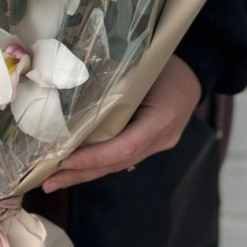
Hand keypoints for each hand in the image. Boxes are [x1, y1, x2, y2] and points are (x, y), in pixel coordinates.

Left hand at [42, 55, 202, 192]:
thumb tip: (74, 98)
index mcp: (162, 118)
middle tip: (49, 183)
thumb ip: (116, 86)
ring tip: (55, 179)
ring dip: (86, 172)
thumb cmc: (168, 63)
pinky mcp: (154, 142)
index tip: (65, 161)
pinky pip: (123, 155)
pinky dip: (99, 161)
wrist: (197, 69)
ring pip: (119, 163)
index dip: (94, 157)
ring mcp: (160, 143)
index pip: (125, 147)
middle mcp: (162, 138)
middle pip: (118, 162)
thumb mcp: (143, 68)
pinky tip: (77, 166)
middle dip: (82, 174)